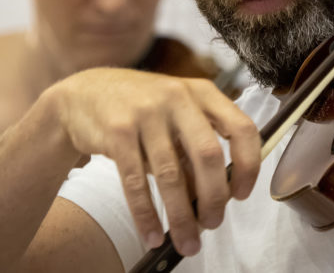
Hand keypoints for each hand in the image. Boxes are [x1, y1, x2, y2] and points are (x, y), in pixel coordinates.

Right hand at [45, 68, 260, 256]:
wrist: (85, 94)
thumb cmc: (142, 110)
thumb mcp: (177, 115)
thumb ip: (196, 148)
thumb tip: (216, 197)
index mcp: (202, 92)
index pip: (241, 128)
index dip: (248, 165)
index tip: (243, 194)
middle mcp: (178, 97)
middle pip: (209, 155)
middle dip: (214, 198)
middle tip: (213, 224)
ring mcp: (147, 112)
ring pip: (171, 175)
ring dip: (181, 216)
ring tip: (187, 241)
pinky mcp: (117, 130)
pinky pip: (136, 181)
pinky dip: (146, 214)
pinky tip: (153, 234)